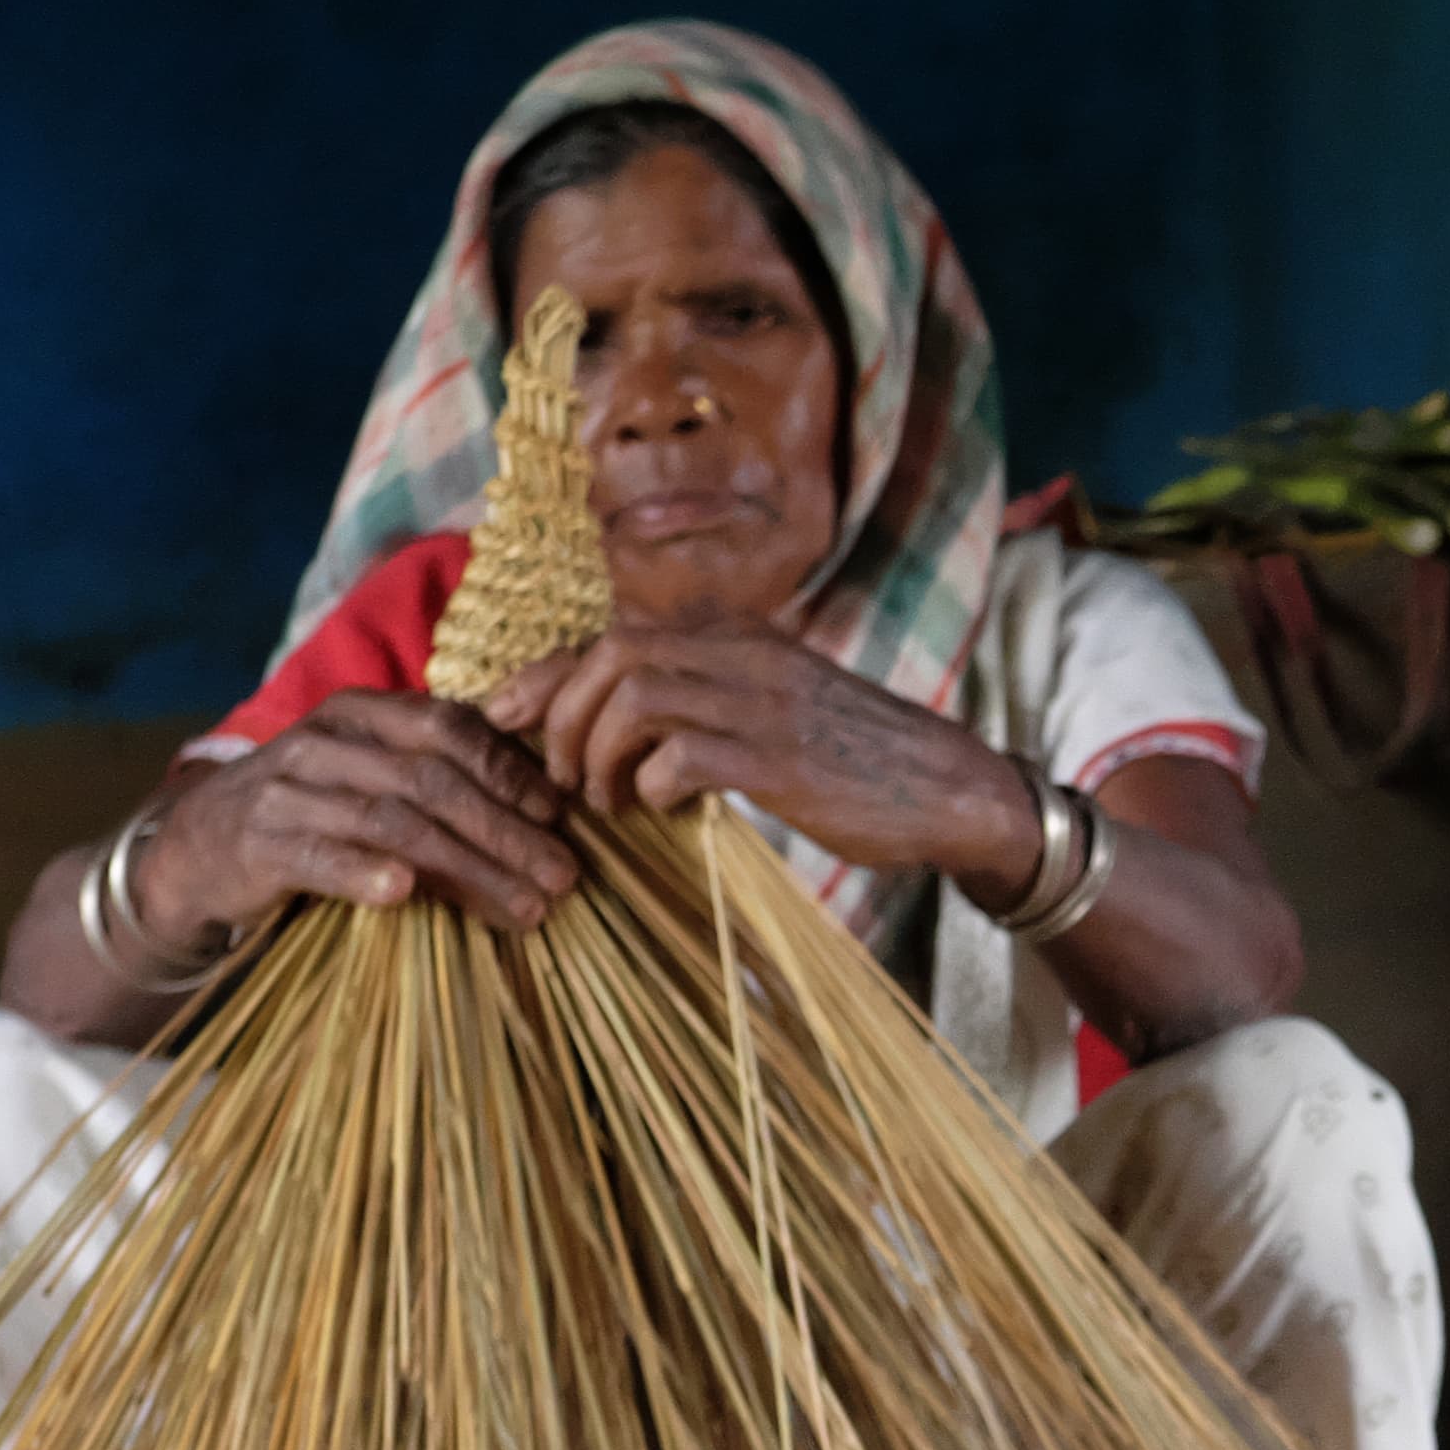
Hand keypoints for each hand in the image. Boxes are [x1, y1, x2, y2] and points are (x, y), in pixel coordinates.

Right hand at [144, 689, 587, 937]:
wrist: (200, 846)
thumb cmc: (313, 812)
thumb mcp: (374, 776)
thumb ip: (441, 775)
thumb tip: (547, 808)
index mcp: (363, 713)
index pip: (450, 728)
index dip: (510, 770)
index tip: (559, 816)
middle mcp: (326, 740)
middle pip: (433, 781)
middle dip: (507, 832)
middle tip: (563, 877)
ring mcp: (287, 790)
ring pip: (393, 824)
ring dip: (469, 869)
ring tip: (524, 907)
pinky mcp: (258, 843)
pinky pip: (320, 857)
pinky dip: (363, 873)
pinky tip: (404, 894)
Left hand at [485, 626, 1044, 889]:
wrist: (947, 787)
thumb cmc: (854, 760)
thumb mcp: (774, 707)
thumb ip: (705, 701)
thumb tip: (619, 728)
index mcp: (733, 637)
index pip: (608, 639)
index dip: (543, 678)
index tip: (502, 719)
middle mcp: (740, 654)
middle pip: (608, 656)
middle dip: (560, 718)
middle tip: (560, 779)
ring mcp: (759, 701)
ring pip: (632, 697)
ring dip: (597, 755)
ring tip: (606, 801)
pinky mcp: (778, 756)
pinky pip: (680, 754)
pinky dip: (648, 786)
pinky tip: (658, 811)